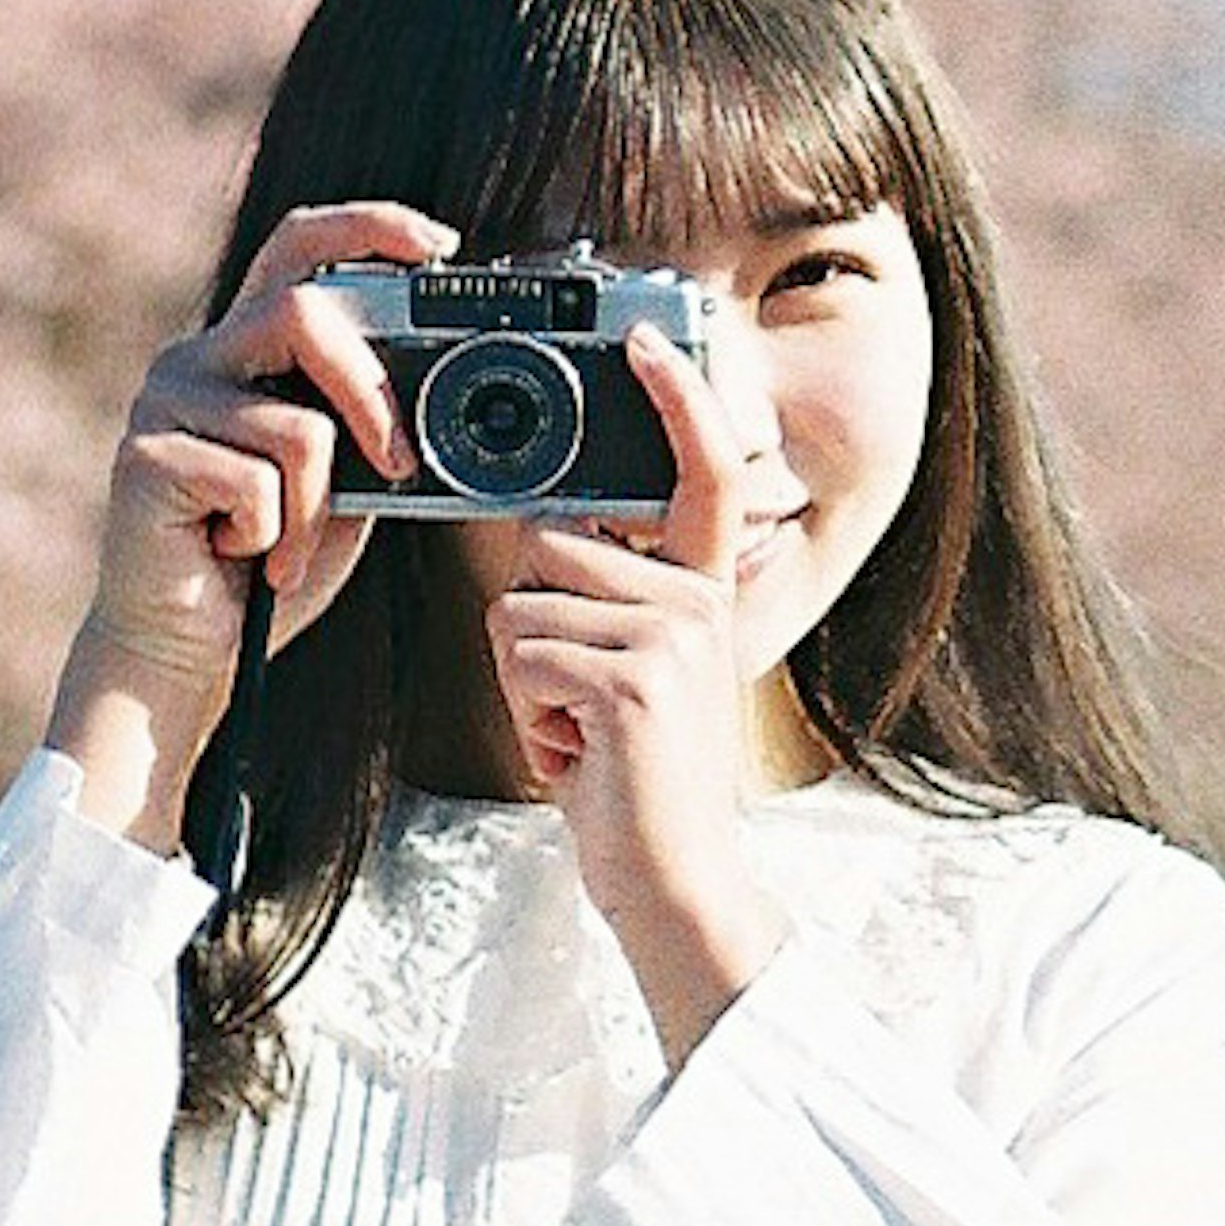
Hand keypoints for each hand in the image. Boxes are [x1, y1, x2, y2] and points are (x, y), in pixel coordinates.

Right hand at [46, 197, 454, 841]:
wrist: (185, 652)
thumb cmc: (265, 570)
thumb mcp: (342, 487)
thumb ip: (371, 428)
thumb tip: (453, 393)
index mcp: (247, 350)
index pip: (300, 248)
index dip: (368, 227)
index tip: (438, 243)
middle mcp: (198, 358)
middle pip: (303, 310)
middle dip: (371, 393)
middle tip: (398, 464)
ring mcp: (165, 401)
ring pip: (296, 423)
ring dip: (316, 507)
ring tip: (282, 552)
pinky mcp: (146, 454)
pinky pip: (256, 482)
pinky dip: (273, 538)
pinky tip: (236, 558)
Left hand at [482, 322, 782, 1054]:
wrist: (678, 884)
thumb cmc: (636, 786)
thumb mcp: (631, 679)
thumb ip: (607, 607)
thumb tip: (541, 545)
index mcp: (703, 594)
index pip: (704, 474)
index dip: (679, 399)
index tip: (648, 341)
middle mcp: (697, 601)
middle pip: (548, 549)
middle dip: (529, 631)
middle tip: (579, 707)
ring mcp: (670, 637)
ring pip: (519, 608)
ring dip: (522, 685)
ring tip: (580, 738)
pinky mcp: (631, 679)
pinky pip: (520, 656)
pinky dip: (528, 720)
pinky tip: (576, 758)